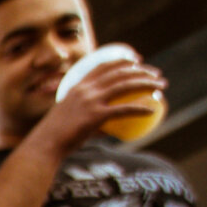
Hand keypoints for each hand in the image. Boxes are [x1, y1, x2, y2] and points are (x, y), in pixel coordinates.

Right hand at [30, 55, 165, 154]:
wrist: (44, 145)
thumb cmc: (55, 137)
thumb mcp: (68, 118)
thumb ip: (86, 115)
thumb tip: (104, 126)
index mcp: (77, 86)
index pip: (103, 66)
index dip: (122, 60)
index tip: (137, 60)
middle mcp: (85, 89)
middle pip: (119, 72)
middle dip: (142, 70)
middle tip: (157, 74)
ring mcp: (90, 101)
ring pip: (125, 85)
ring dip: (147, 83)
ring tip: (161, 86)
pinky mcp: (95, 116)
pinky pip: (124, 109)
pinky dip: (140, 108)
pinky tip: (152, 110)